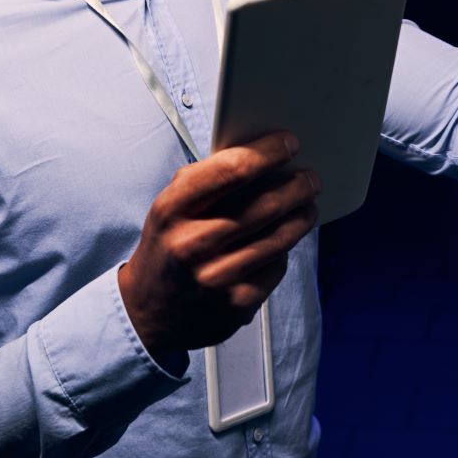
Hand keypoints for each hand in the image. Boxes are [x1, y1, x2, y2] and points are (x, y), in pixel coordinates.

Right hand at [118, 132, 319, 358]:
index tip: (289, 143)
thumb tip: (261, 156)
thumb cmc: (167, 248)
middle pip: (264, 204)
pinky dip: (283, 251)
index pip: (231, 170)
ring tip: (307, 206)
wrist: (146, 313)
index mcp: (172, 209)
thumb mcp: (170, 209)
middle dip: (297, 186)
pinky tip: (281, 243)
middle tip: (311, 178)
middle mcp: (192, 243)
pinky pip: (277, 267)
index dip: (268, 153)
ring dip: (301, 216)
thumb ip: (207, 181)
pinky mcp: (236, 305)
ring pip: (279, 237)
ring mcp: (215, 278)